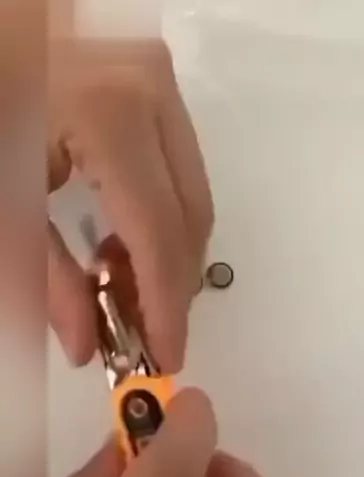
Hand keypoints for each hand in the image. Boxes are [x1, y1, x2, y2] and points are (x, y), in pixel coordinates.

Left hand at [48, 38, 212, 370]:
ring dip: (167, 255)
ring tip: (121, 293)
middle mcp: (152, 90)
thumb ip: (42, 275)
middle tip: (140, 337)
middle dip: (171, 288)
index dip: (165, 305)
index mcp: (109, 114)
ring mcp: (158, 79)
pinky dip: (159, 217)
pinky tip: (120, 245)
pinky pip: (179, 168)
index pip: (159, 232)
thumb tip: (85, 345)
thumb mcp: (2, 199)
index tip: (165, 359)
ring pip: (192, 194)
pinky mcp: (154, 78)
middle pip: (189, 217)